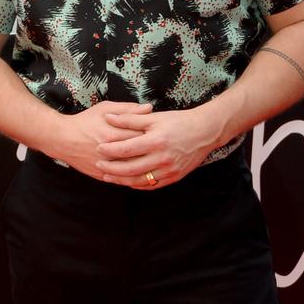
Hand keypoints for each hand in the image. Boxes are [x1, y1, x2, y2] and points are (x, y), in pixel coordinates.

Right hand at [48, 102, 152, 179]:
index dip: (154, 134)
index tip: (162, 132)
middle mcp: (110, 151)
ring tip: (154, 160)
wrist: (62, 139)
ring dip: (145, 166)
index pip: (141, 135)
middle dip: (152, 150)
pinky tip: (142, 172)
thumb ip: (128, 109)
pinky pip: (121, 179)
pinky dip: (132, 177)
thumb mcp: (105, 109)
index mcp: (113, 133)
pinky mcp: (101, 175)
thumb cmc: (85, 121)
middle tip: (162, 147)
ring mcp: (105, 165)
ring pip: (131, 169)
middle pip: (138, 153)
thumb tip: (149, 108)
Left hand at [95, 108, 219, 188]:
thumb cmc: (179, 121)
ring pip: (139, 180)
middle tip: (99, 165)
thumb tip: (109, 118)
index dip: (110, 150)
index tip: (98, 148)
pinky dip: (137, 185)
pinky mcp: (174, 177)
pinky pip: (152, 185)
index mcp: (156, 141)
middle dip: (112, 168)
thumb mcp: (155, 117)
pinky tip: (127, 181)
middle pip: (130, 168)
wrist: (205, 132)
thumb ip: (130, 119)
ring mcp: (169, 170)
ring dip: (121, 180)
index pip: (127, 148)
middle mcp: (162, 158)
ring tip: (108, 176)